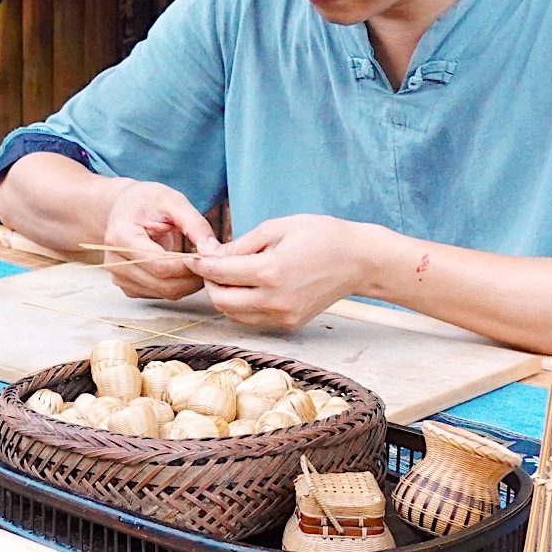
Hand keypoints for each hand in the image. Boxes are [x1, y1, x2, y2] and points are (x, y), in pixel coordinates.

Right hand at [100, 181, 220, 300]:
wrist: (124, 208)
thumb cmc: (146, 202)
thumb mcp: (172, 201)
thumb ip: (194, 224)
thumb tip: (212, 250)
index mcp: (120, 236)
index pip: (160, 264)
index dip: (188, 265)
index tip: (210, 256)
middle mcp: (114, 261)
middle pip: (163, 283)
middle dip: (193, 277)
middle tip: (212, 262)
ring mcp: (119, 277)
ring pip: (164, 293)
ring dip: (188, 283)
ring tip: (200, 263)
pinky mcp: (127, 287)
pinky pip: (160, 295)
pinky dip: (178, 285)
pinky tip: (184, 269)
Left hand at [193, 215, 379, 330]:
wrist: (359, 261)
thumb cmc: (322, 236)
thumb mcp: (278, 228)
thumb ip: (241, 245)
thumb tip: (211, 255)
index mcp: (271, 272)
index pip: (220, 273)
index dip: (200, 264)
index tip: (191, 256)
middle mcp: (275, 300)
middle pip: (221, 301)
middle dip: (210, 283)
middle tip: (212, 266)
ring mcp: (283, 316)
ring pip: (234, 314)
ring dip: (225, 296)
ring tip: (233, 275)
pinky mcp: (290, 324)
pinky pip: (253, 319)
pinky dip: (243, 305)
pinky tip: (252, 286)